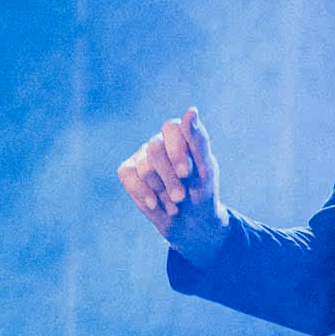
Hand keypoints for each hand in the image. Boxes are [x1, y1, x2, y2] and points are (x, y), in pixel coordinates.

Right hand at [118, 109, 228, 262]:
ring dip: (161, 190)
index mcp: (181, 136)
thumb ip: (198, 141)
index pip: (171, 129)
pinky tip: (156, 204)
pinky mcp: (128, 172)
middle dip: (170, 178)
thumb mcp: (206, 171)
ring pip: (143, 167)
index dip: (177, 152)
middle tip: (182, 196)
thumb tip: (191, 111)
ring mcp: (141, 156)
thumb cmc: (203, 194)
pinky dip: (143, 194)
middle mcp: (159, 142)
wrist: (192, 224)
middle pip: (154, 150)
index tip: (187, 174)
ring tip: (175, 202)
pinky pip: (128, 177)